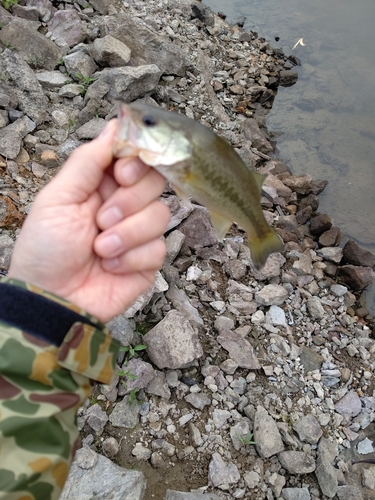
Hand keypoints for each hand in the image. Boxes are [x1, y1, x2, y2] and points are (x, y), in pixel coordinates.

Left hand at [8, 120, 169, 322]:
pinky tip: (109, 267)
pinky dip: (131, 258)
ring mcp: (139, 233)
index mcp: (103, 184)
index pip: (137, 157)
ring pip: (160, 216)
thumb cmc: (45, 248)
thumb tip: (115, 123)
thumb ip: (88, 161)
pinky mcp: (148, 261)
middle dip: (128, 202)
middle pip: (155, 183)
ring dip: (126, 234)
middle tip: (101, 220)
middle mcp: (124, 205)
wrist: (51, 299)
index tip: (122, 174)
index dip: (137, 161)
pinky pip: (158, 249)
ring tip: (99, 250)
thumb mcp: (58, 198)